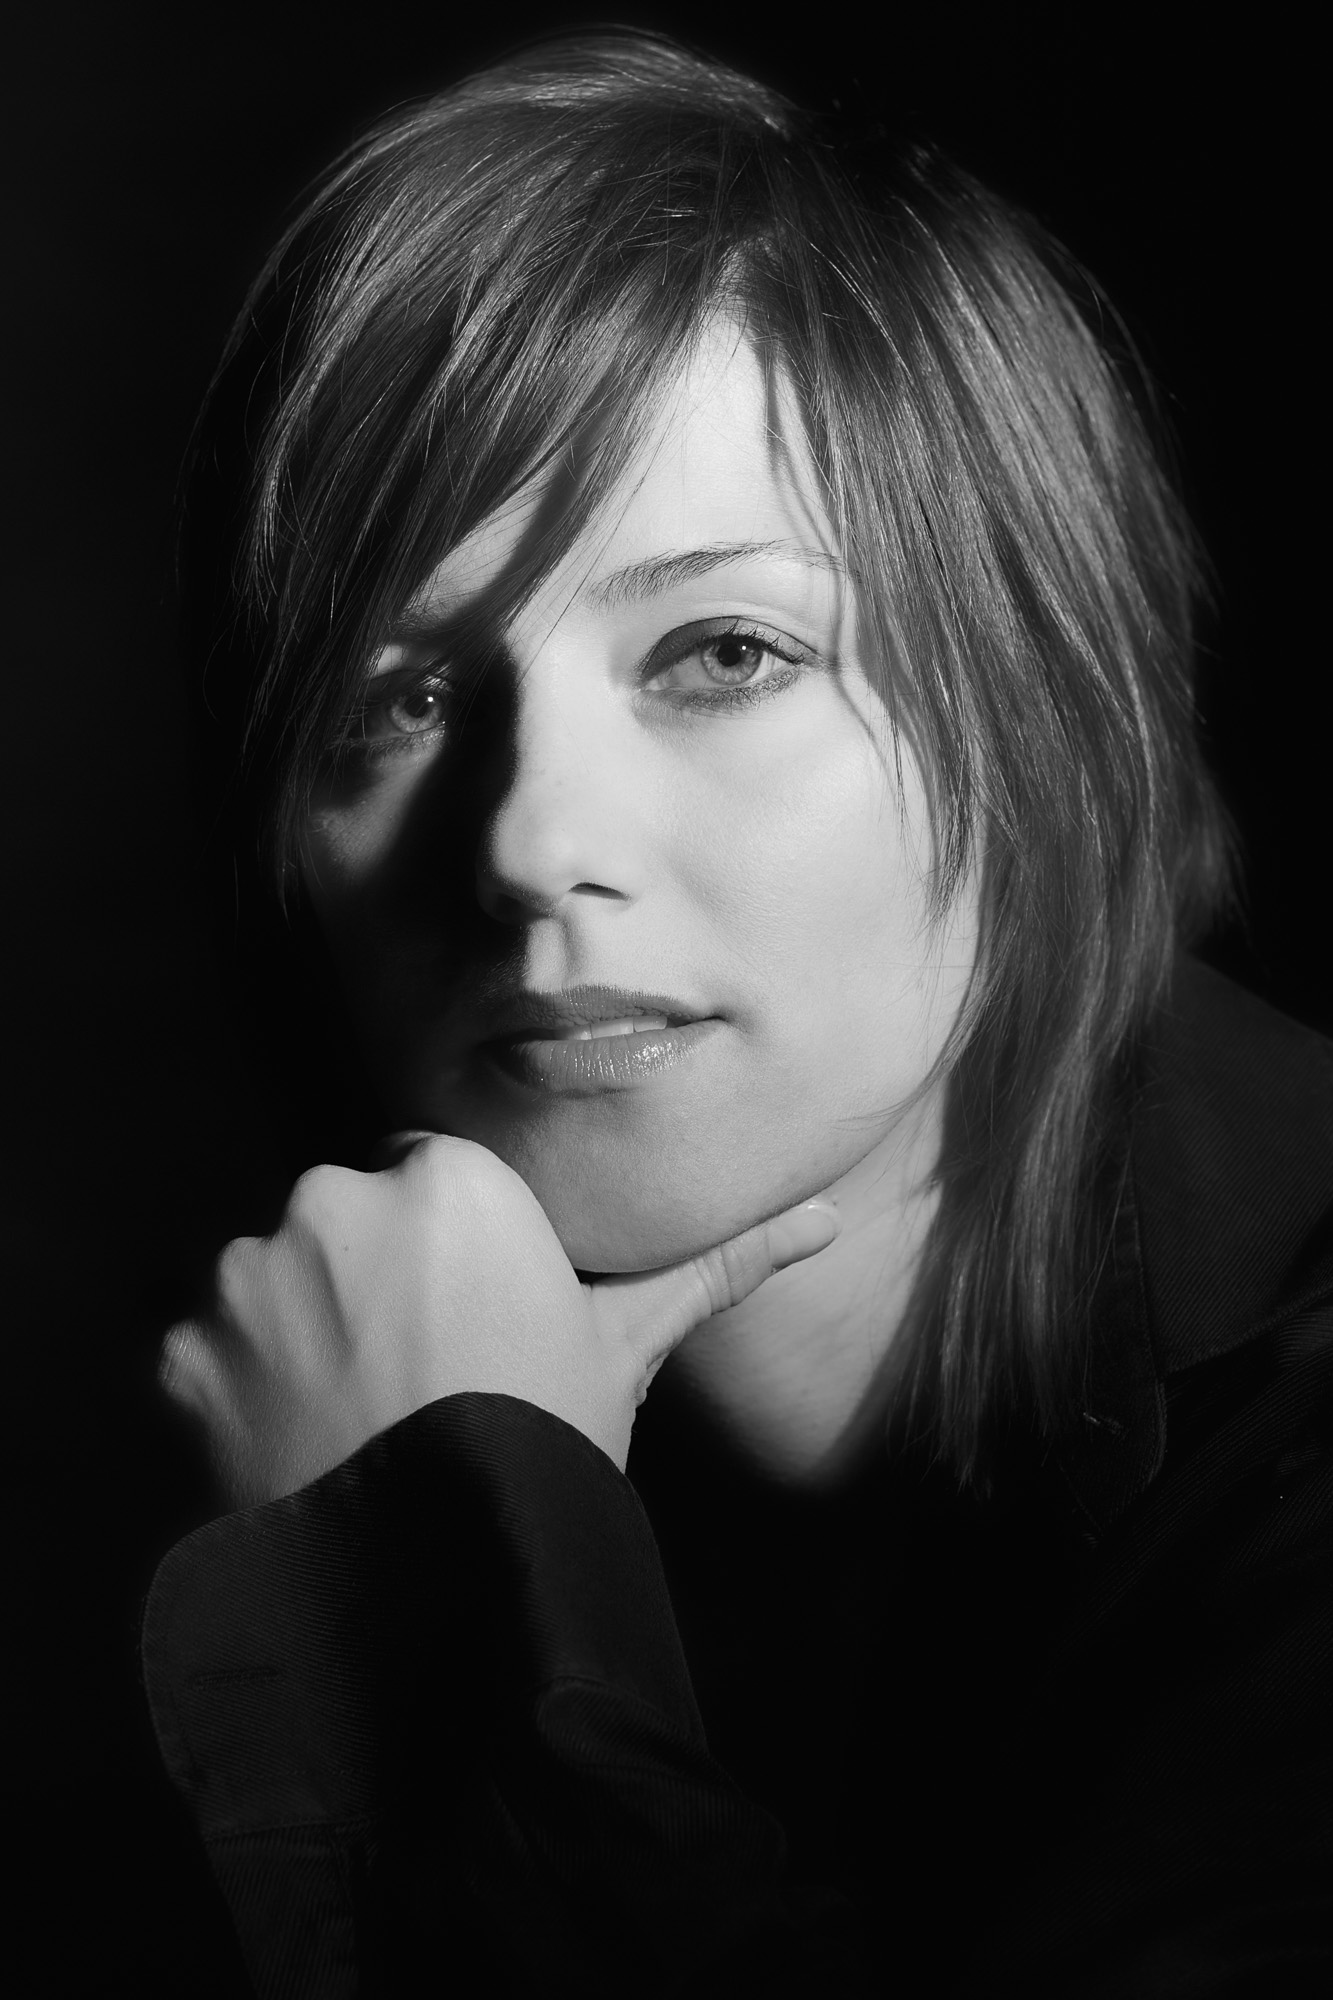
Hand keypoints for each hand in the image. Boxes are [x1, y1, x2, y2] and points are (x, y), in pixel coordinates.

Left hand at [160, 1134, 838, 1503]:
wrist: (439, 1586)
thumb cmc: (543, 1444)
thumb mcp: (625, 1347)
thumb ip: (712, 1266)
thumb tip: (820, 1218)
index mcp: (448, 1178)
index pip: (423, 1173)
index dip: (443, 1245)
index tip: (462, 1313)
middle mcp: (336, 1196)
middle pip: (341, 1213)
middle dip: (364, 1271)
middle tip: (411, 1369)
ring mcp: (247, 1273)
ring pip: (269, 1272)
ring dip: (295, 1323)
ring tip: (354, 1412)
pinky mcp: (181, 1348)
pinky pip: (205, 1343)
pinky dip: (237, 1384)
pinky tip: (295, 1442)